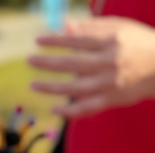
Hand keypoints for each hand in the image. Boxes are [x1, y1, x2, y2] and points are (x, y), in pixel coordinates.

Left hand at [30, 17, 154, 117]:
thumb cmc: (138, 44)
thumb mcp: (119, 29)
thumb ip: (92, 28)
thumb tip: (65, 27)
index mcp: (111, 41)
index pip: (77, 40)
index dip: (56, 41)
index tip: (38, 41)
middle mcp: (109, 62)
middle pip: (72, 63)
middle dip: (48, 62)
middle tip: (30, 61)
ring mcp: (109, 83)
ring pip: (75, 87)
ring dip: (52, 87)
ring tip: (34, 85)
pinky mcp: (111, 99)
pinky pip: (87, 108)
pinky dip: (70, 110)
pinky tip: (55, 110)